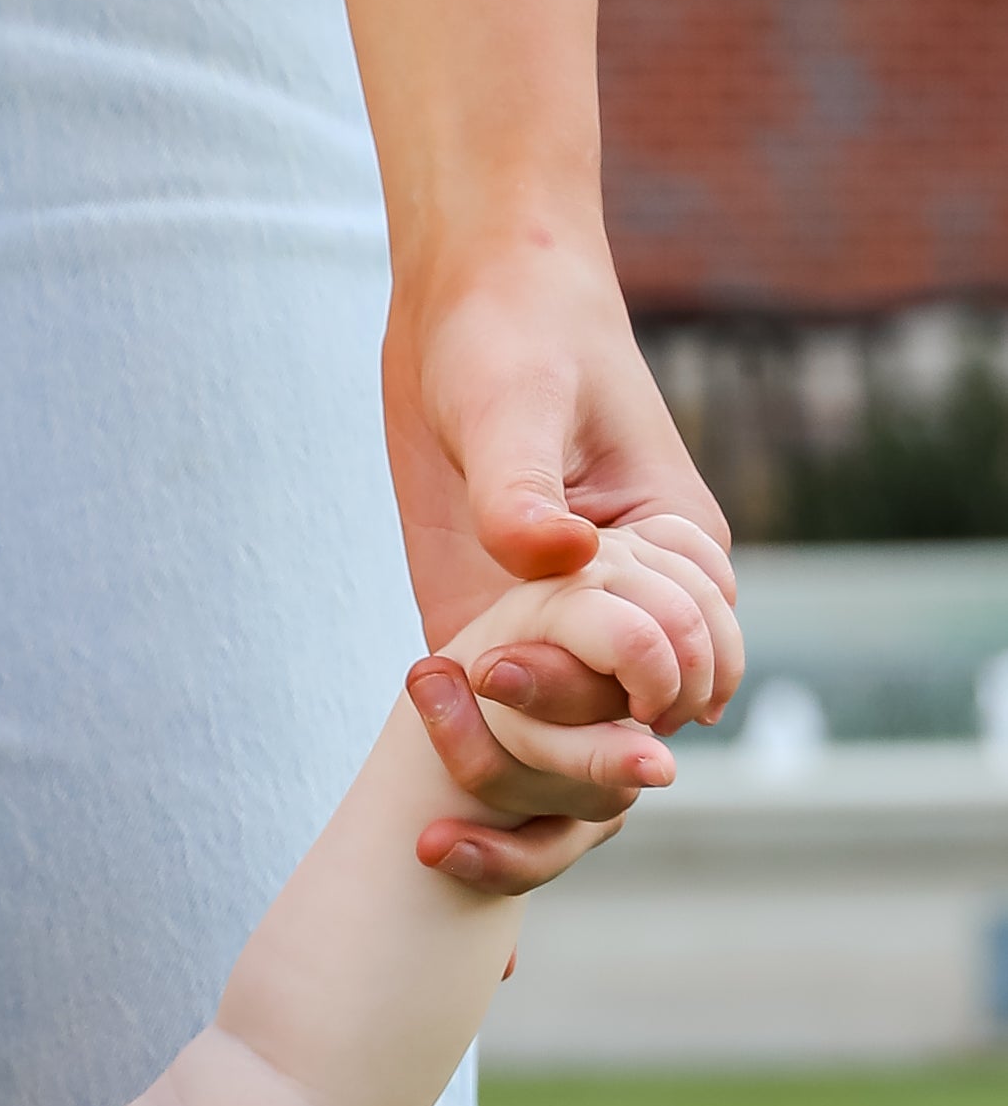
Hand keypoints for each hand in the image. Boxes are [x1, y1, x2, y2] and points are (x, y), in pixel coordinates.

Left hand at [381, 230, 742, 891]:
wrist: (467, 301)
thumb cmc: (515, 330)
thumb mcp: (516, 402)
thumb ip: (526, 491)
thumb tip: (550, 558)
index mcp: (677, 553)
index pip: (680, 680)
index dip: (616, 709)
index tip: (519, 666)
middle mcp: (632, 610)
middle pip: (623, 740)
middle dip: (557, 760)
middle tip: (475, 700)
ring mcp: (563, 635)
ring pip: (564, 759)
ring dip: (509, 784)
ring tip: (428, 748)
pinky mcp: (492, 642)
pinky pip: (501, 740)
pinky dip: (478, 790)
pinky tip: (424, 804)